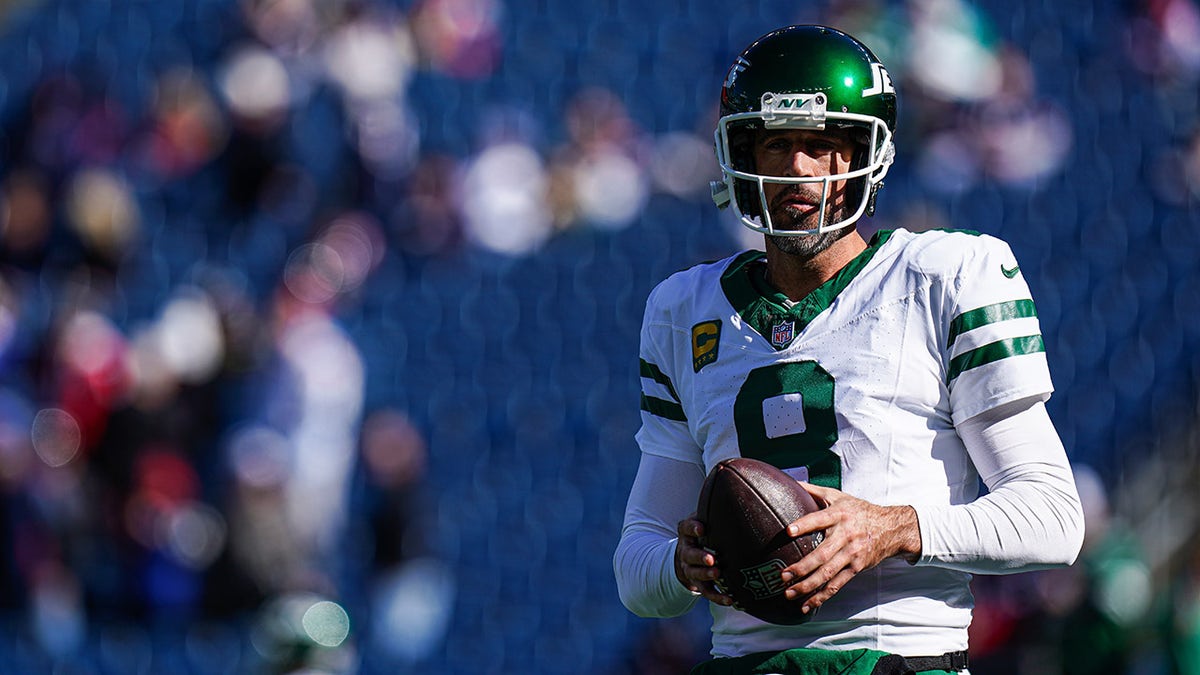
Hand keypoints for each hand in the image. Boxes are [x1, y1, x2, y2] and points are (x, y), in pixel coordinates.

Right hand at [674, 514, 734, 606]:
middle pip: (689, 554)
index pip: (686, 528)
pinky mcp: (699, 584)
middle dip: (700, 557)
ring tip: (718, 574)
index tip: (701, 528)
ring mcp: (691, 569)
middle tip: (711, 559)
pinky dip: (718, 597)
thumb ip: (713, 513)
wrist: (686, 559)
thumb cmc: (702, 536)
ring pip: (696, 574)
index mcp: (687, 534)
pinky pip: (707, 592)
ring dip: (706, 575)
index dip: (692, 528)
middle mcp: (686, 552)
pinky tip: (731, 600)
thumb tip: (737, 496)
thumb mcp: (702, 521)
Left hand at [779, 483, 920, 614]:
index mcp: (839, 514)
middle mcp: (846, 535)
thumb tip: (789, 481)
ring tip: (789, 592)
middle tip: (783, 575)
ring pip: (828, 573)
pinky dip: (823, 595)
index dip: (805, 525)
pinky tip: (808, 604)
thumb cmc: (859, 510)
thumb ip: (813, 490)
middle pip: (822, 554)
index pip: (820, 519)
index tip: (788, 531)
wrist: (891, 527)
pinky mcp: (856, 567)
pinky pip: (838, 584)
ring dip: (808, 585)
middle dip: (801, 566)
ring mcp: (852, 554)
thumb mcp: (838, 496)